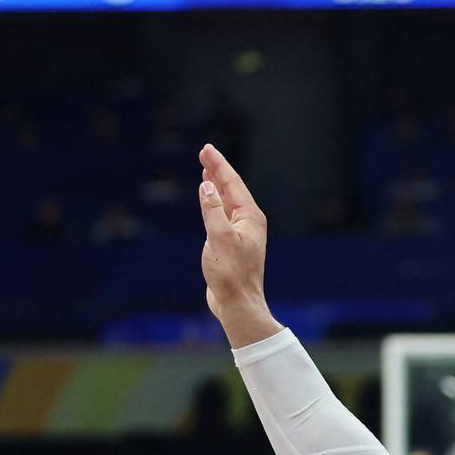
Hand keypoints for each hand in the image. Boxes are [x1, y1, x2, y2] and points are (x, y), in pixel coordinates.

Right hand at [197, 143, 282, 347]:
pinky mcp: (232, 245)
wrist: (237, 304)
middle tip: (205, 153)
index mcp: (250, 217)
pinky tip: (209, 201)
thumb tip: (206, 186)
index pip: (232, 183)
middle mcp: (248, 222)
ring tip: (207, 171)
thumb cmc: (231, 274)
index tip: (206, 149)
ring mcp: (241, 234)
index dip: (218, 165)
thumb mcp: (218, 238)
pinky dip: (214, 205)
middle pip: (231, 189)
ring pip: (227, 203)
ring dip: (216, 187)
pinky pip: (223, 216)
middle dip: (217, 171)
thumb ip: (212, 210)